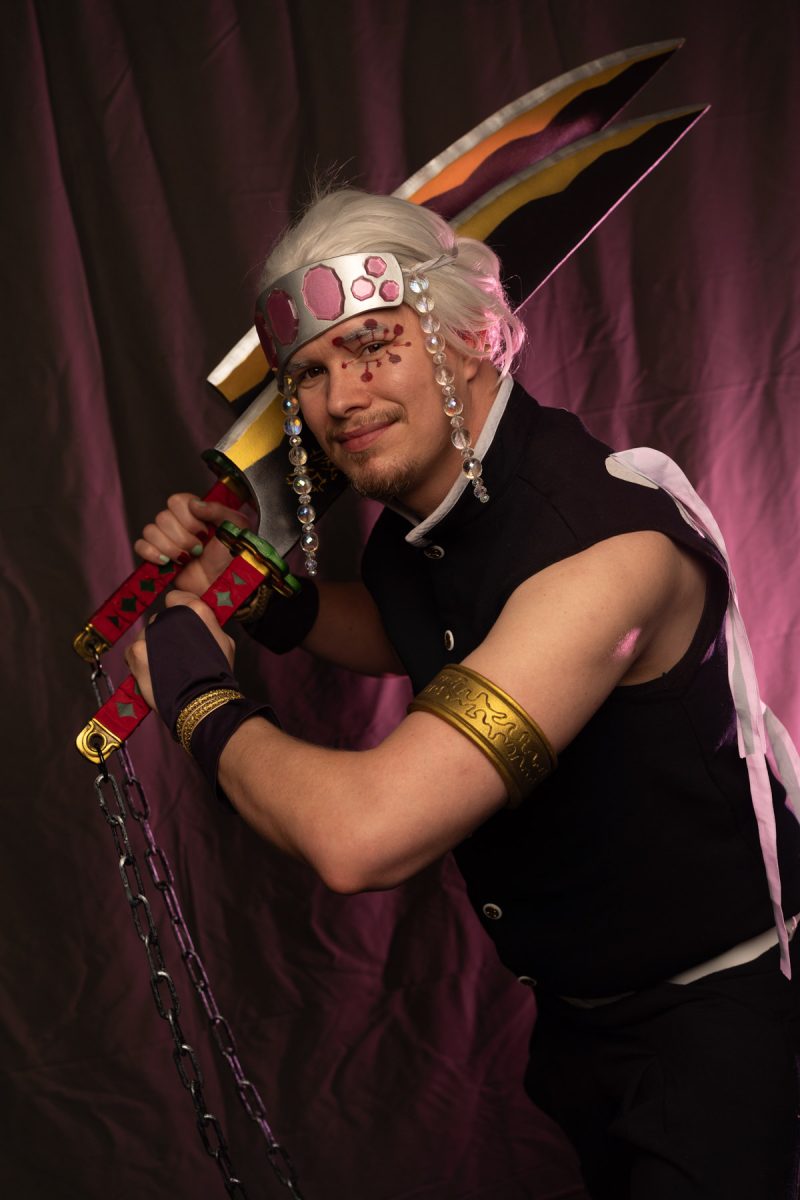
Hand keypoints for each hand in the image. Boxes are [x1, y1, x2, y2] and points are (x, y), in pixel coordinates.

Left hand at [124, 590, 235, 711]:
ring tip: (165, 668)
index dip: (178, 611)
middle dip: (165, 634)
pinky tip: (152, 673)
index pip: (174, 597)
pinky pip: (132, 651)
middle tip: (176, 654)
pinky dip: (138, 661)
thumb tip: (197, 621)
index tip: (181, 626)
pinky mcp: (137, 652)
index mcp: (194, 609)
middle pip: (159, 619)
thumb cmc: (218, 674)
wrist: (201, 702)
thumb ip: (206, 625)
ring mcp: (151, 634)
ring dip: (152, 648)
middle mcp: (170, 617)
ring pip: (146, 636)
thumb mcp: (224, 641)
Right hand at [134, 492, 254, 595]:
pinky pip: (140, 546)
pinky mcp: (158, 557)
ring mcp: (167, 540)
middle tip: (199, 549)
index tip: (204, 531)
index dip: (187, 517)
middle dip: (182, 537)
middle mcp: (179, 524)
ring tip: (187, 558)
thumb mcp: (236, 526)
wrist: (226, 586)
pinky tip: (167, 561)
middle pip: (162, 517)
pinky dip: (151, 553)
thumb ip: (217, 509)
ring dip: (170, 547)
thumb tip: (194, 504)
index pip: (176, 501)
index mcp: (195, 512)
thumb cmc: (234, 557)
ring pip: (150, 531)